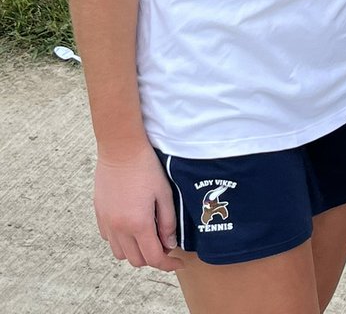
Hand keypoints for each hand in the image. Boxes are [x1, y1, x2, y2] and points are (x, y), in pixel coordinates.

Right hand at [94, 141, 181, 270]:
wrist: (121, 148)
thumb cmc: (146, 167)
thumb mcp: (164, 193)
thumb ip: (168, 222)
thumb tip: (170, 244)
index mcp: (138, 224)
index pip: (153, 258)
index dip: (168, 265)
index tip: (178, 263)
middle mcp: (119, 228)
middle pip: (136, 260)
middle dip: (152, 257)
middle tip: (164, 243)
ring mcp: (107, 222)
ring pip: (120, 253)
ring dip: (135, 251)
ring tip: (147, 235)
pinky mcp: (99, 214)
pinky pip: (109, 238)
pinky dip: (121, 240)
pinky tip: (131, 225)